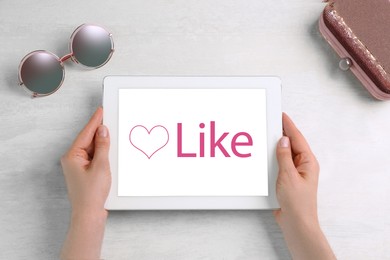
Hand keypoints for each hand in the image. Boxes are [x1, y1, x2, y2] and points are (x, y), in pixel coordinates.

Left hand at [60, 107, 110, 258]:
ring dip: (101, 142)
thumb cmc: (92, 193)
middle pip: (88, 140)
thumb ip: (102, 146)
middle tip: (108, 117)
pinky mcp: (85, 172)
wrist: (89, 214)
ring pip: (91, 148)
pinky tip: (109, 148)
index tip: (101, 110)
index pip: (86, 134)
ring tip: (111, 132)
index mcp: (72, 156)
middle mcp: (73, 159)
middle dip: (99, 130)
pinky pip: (94, 156)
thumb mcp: (101, 166)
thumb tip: (103, 131)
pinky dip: (102, 152)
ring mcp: (78, 166)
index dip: (95, 121)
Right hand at [274, 113, 334, 259]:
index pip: (297, 138)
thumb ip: (284, 157)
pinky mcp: (288, 180)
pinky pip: (281, 164)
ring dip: (276, 147)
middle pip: (291, 145)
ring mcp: (295, 173)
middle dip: (282, 133)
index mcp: (308, 162)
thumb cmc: (298, 204)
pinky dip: (274, 158)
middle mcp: (303, 166)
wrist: (297, 224)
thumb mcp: (288, 176)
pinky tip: (267, 157)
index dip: (289, 126)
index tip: (282, 116)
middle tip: (272, 122)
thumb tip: (282, 141)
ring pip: (285, 154)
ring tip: (268, 136)